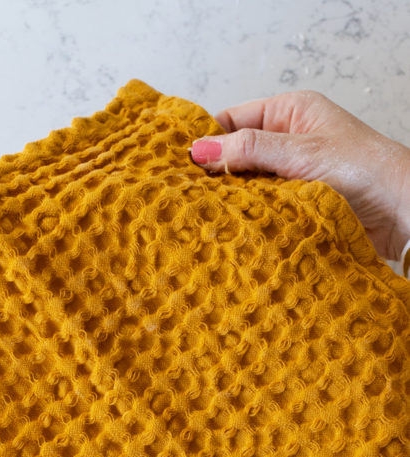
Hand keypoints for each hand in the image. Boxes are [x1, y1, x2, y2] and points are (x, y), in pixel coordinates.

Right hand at [190, 89, 409, 262]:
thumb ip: (250, 150)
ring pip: (247, 187)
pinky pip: (262, 210)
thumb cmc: (366, 171)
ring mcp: (291, 176)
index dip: (208, 140)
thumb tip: (200, 149)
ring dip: (233, 201)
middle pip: (236, 156)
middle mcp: (289, 141)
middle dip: (216, 175)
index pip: (233, 120)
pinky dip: (249, 219)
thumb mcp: (302, 152)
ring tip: (208, 216)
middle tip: (188, 196)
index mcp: (291, 113)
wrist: (403, 213)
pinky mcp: (296, 207)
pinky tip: (234, 229)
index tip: (183, 165)